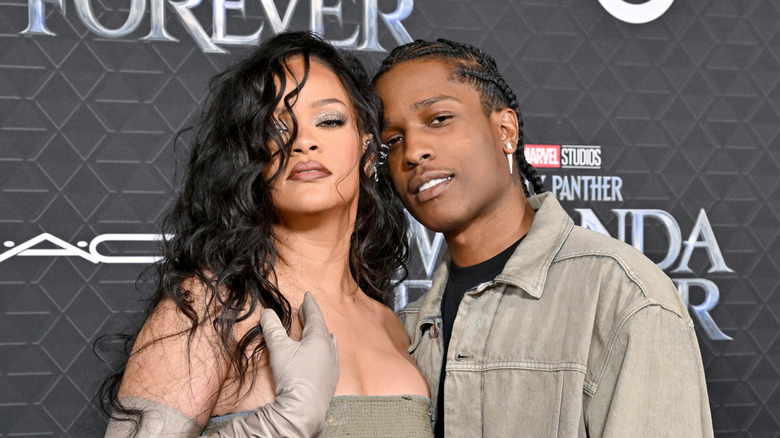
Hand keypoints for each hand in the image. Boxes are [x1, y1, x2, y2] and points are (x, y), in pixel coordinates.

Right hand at [260, 292, 338, 428]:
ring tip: (318, 329)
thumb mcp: (278, 349)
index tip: (307, 296)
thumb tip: (267, 313)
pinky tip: (326, 352)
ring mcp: (333, 364)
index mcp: (319, 338)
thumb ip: (272, 329)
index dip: (310, 305)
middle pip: (322, 328)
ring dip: (321, 334)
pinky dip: (326, 349)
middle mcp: (330, 349)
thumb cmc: (293, 376)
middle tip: (306, 310)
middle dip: (313, 318)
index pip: (315, 316)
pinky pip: (331, 356)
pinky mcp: (331, 378)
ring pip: (329, 343)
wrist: (304, 408)